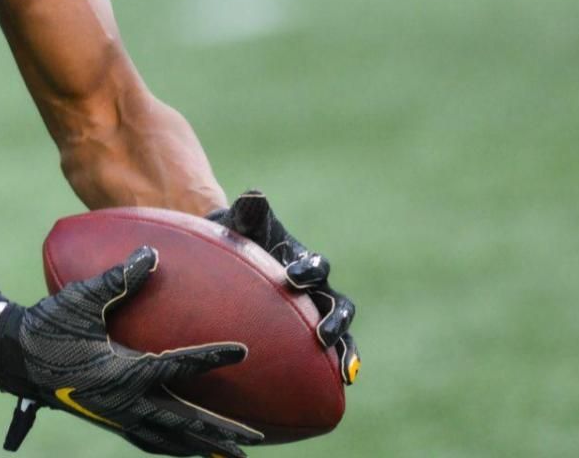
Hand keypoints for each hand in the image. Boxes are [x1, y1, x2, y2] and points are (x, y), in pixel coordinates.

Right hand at [0, 247, 262, 455]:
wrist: (13, 358)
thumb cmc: (45, 327)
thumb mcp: (78, 300)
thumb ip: (116, 279)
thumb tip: (151, 254)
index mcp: (122, 374)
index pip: (178, 366)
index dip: (212, 358)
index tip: (243, 351)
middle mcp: (124, 402)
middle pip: (183, 422)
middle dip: (219, 434)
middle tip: (254, 443)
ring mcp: (116, 415)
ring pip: (168, 438)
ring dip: (199, 446)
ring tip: (229, 455)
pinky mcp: (108, 418)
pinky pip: (148, 438)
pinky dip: (171, 445)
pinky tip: (182, 447)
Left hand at [211, 190, 360, 384]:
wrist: (233, 257)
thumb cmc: (239, 239)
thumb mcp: (243, 224)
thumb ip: (250, 212)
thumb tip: (253, 194)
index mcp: (304, 261)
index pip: (316, 265)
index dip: (308, 271)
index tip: (291, 278)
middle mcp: (317, 288)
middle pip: (338, 303)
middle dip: (334, 319)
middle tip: (321, 334)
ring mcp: (315, 312)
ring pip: (342, 332)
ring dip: (345, 349)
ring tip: (344, 372)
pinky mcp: (309, 332)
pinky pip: (329, 353)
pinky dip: (337, 366)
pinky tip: (340, 385)